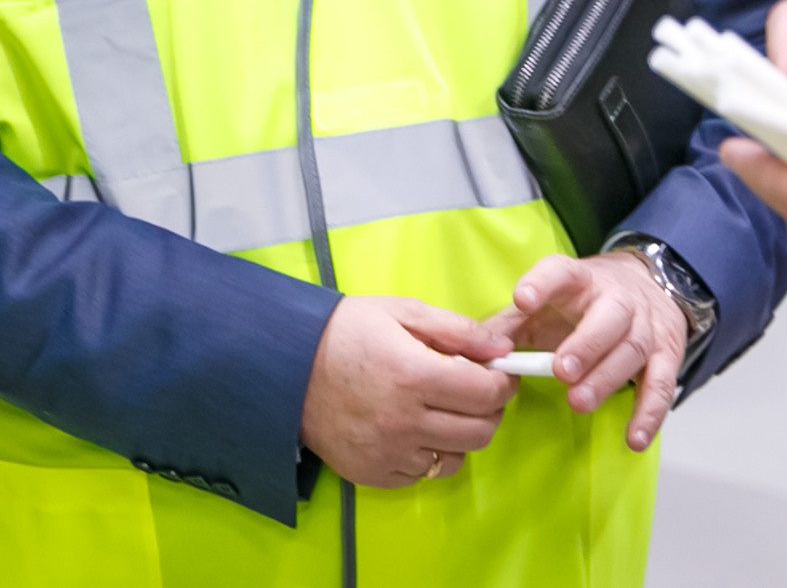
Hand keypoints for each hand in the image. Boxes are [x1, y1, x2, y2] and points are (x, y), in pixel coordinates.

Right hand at [299, 296, 516, 487]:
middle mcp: (404, 421)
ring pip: (455, 457)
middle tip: (474, 392)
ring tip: (440, 411)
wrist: (283, 365)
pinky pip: (422, 473)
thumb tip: (501, 349)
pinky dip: (427, 453)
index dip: (503, 383)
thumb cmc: (344, 331)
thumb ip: (456, 330)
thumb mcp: (400, 312)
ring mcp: (388, 453)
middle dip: (488, 411)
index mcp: (413, 375)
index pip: (487, 394)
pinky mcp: (374, 474)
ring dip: (458, 435)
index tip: (498, 374)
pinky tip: (411, 428)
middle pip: (480, 432)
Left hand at [482, 253, 687, 451]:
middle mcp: (617, 298)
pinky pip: (662, 386)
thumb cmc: (583, 301)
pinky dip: (649, 414)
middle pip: (608, 317)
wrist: (649, 283)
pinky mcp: (667, 355)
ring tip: (579, 402)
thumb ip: (510, 324)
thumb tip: (472, 353)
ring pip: (631, 350)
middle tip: (560, 371)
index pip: (561, 272)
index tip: (522, 300)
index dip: (542, 283)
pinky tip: (632, 438)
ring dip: (606, 379)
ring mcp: (646, 326)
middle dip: (585, 345)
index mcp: (579, 280)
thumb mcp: (546, 301)